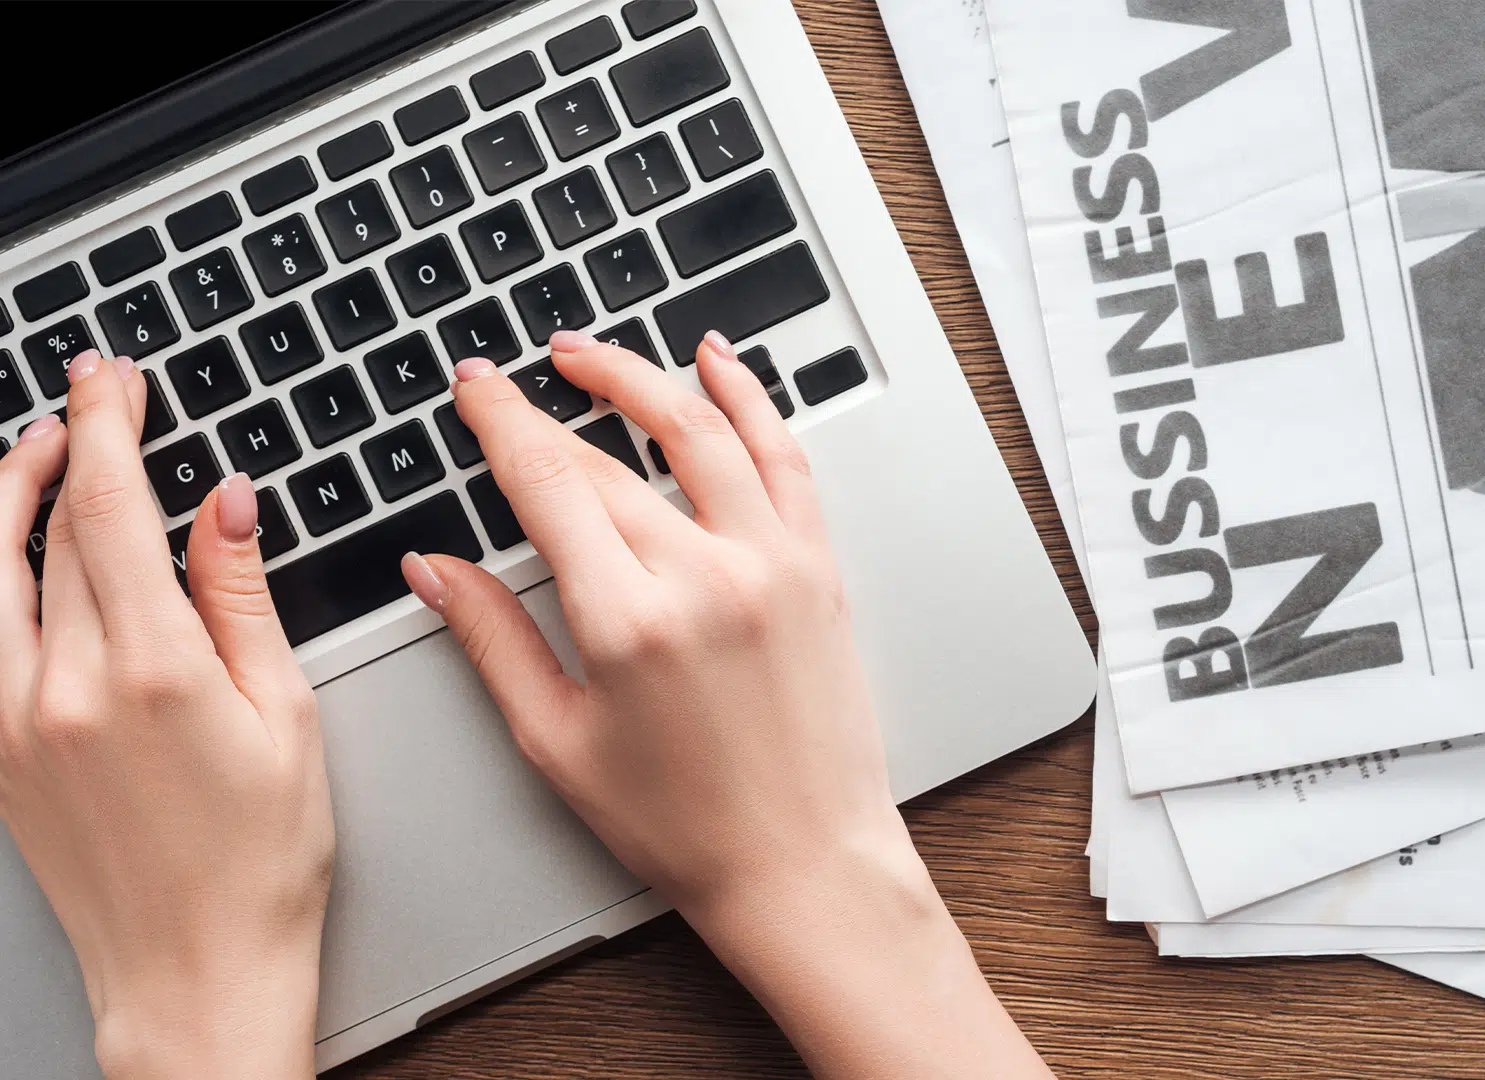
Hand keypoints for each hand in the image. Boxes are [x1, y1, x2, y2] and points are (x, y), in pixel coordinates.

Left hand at [0, 351, 332, 1079]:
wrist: (195, 972)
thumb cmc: (260, 860)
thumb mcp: (283, 714)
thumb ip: (240, 596)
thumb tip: (224, 505)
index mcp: (149, 673)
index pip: (108, 511)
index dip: (106, 427)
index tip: (111, 378)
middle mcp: (59, 692)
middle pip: (46, 532)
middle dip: (68, 447)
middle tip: (91, 395)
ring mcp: (9, 726)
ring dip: (5, 500)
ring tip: (36, 453)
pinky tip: (8, 554)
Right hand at [403, 329, 1051, 1078]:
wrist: (804, 863)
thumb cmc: (684, 825)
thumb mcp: (558, 743)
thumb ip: (492, 642)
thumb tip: (435, 570)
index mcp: (628, 622)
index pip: (549, 482)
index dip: (502, 422)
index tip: (474, 387)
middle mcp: (706, 578)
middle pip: (610, 460)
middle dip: (549, 407)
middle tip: (510, 379)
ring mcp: (772, 565)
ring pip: (702, 431)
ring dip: (641, 376)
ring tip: (591, 353)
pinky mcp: (818, 569)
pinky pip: (785, 458)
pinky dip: (751, 400)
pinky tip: (719, 365)